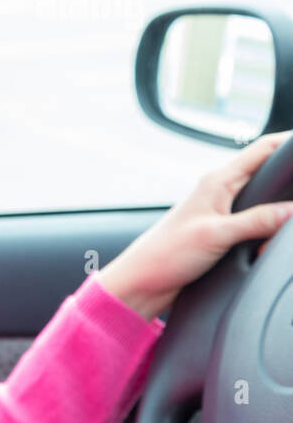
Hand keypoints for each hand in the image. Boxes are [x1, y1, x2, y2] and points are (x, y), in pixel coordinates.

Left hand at [96, 129, 292, 321]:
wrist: (145, 281)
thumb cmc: (167, 253)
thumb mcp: (216, 235)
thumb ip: (256, 221)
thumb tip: (292, 210)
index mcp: (218, 181)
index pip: (263, 149)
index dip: (290, 142)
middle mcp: (221, 190)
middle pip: (268, 172)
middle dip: (292, 178)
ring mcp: (222, 210)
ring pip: (265, 198)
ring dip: (281, 207)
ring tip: (290, 214)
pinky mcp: (222, 230)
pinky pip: (257, 220)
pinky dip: (271, 226)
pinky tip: (276, 235)